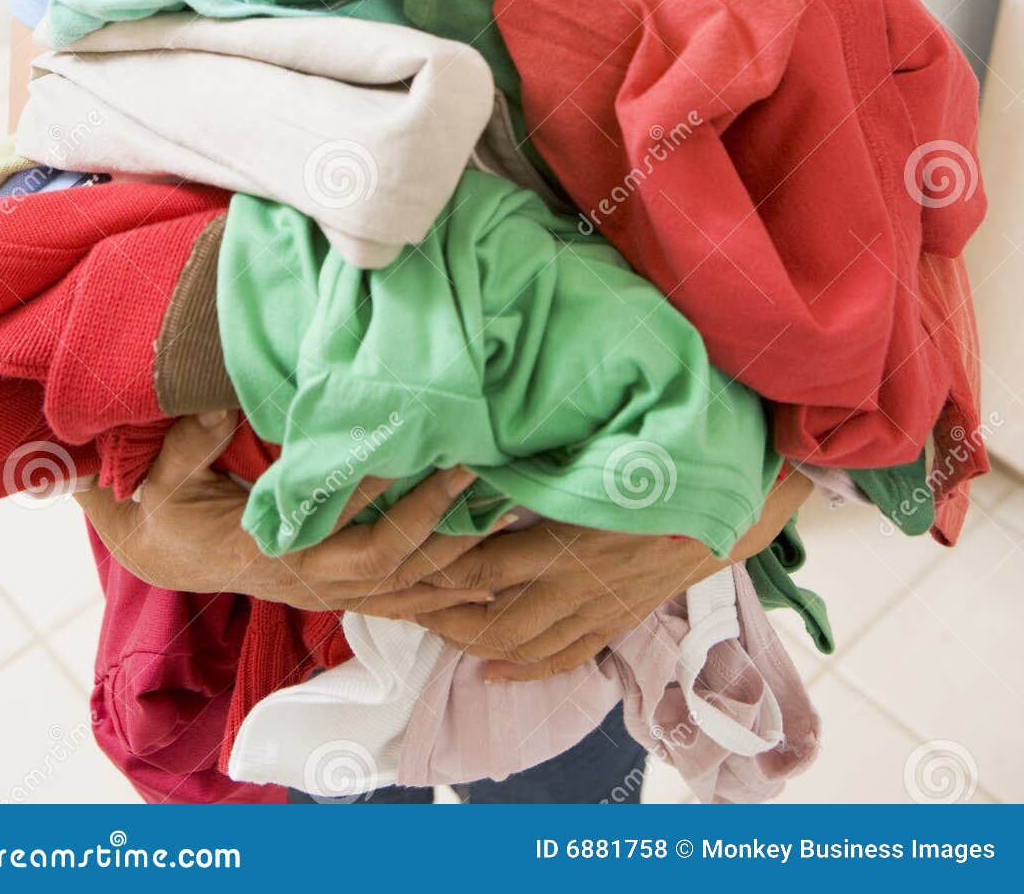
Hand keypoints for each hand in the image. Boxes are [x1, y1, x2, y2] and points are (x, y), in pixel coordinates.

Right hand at [72, 410, 504, 618]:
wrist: (165, 552)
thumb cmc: (168, 503)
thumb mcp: (164, 474)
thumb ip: (193, 442)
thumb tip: (218, 404)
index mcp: (273, 550)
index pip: (338, 529)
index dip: (377, 495)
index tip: (412, 449)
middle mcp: (310, 580)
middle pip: (388, 561)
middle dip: (434, 519)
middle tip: (472, 468)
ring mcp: (329, 592)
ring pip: (405, 588)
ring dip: (454, 556)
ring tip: (501, 515)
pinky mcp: (342, 592)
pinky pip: (403, 603)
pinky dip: (445, 596)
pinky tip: (487, 586)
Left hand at [409, 466, 812, 680]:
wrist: (720, 498)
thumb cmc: (651, 459)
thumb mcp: (589, 451)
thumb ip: (533, 460)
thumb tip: (471, 451)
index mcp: (568, 538)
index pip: (484, 569)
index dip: (440, 572)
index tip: (403, 563)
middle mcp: (578, 584)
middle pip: (493, 619)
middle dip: (443, 617)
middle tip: (404, 603)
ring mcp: (598, 609)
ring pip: (525, 645)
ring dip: (475, 643)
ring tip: (437, 631)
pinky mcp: (616, 620)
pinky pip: (567, 658)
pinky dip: (527, 670)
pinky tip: (494, 673)